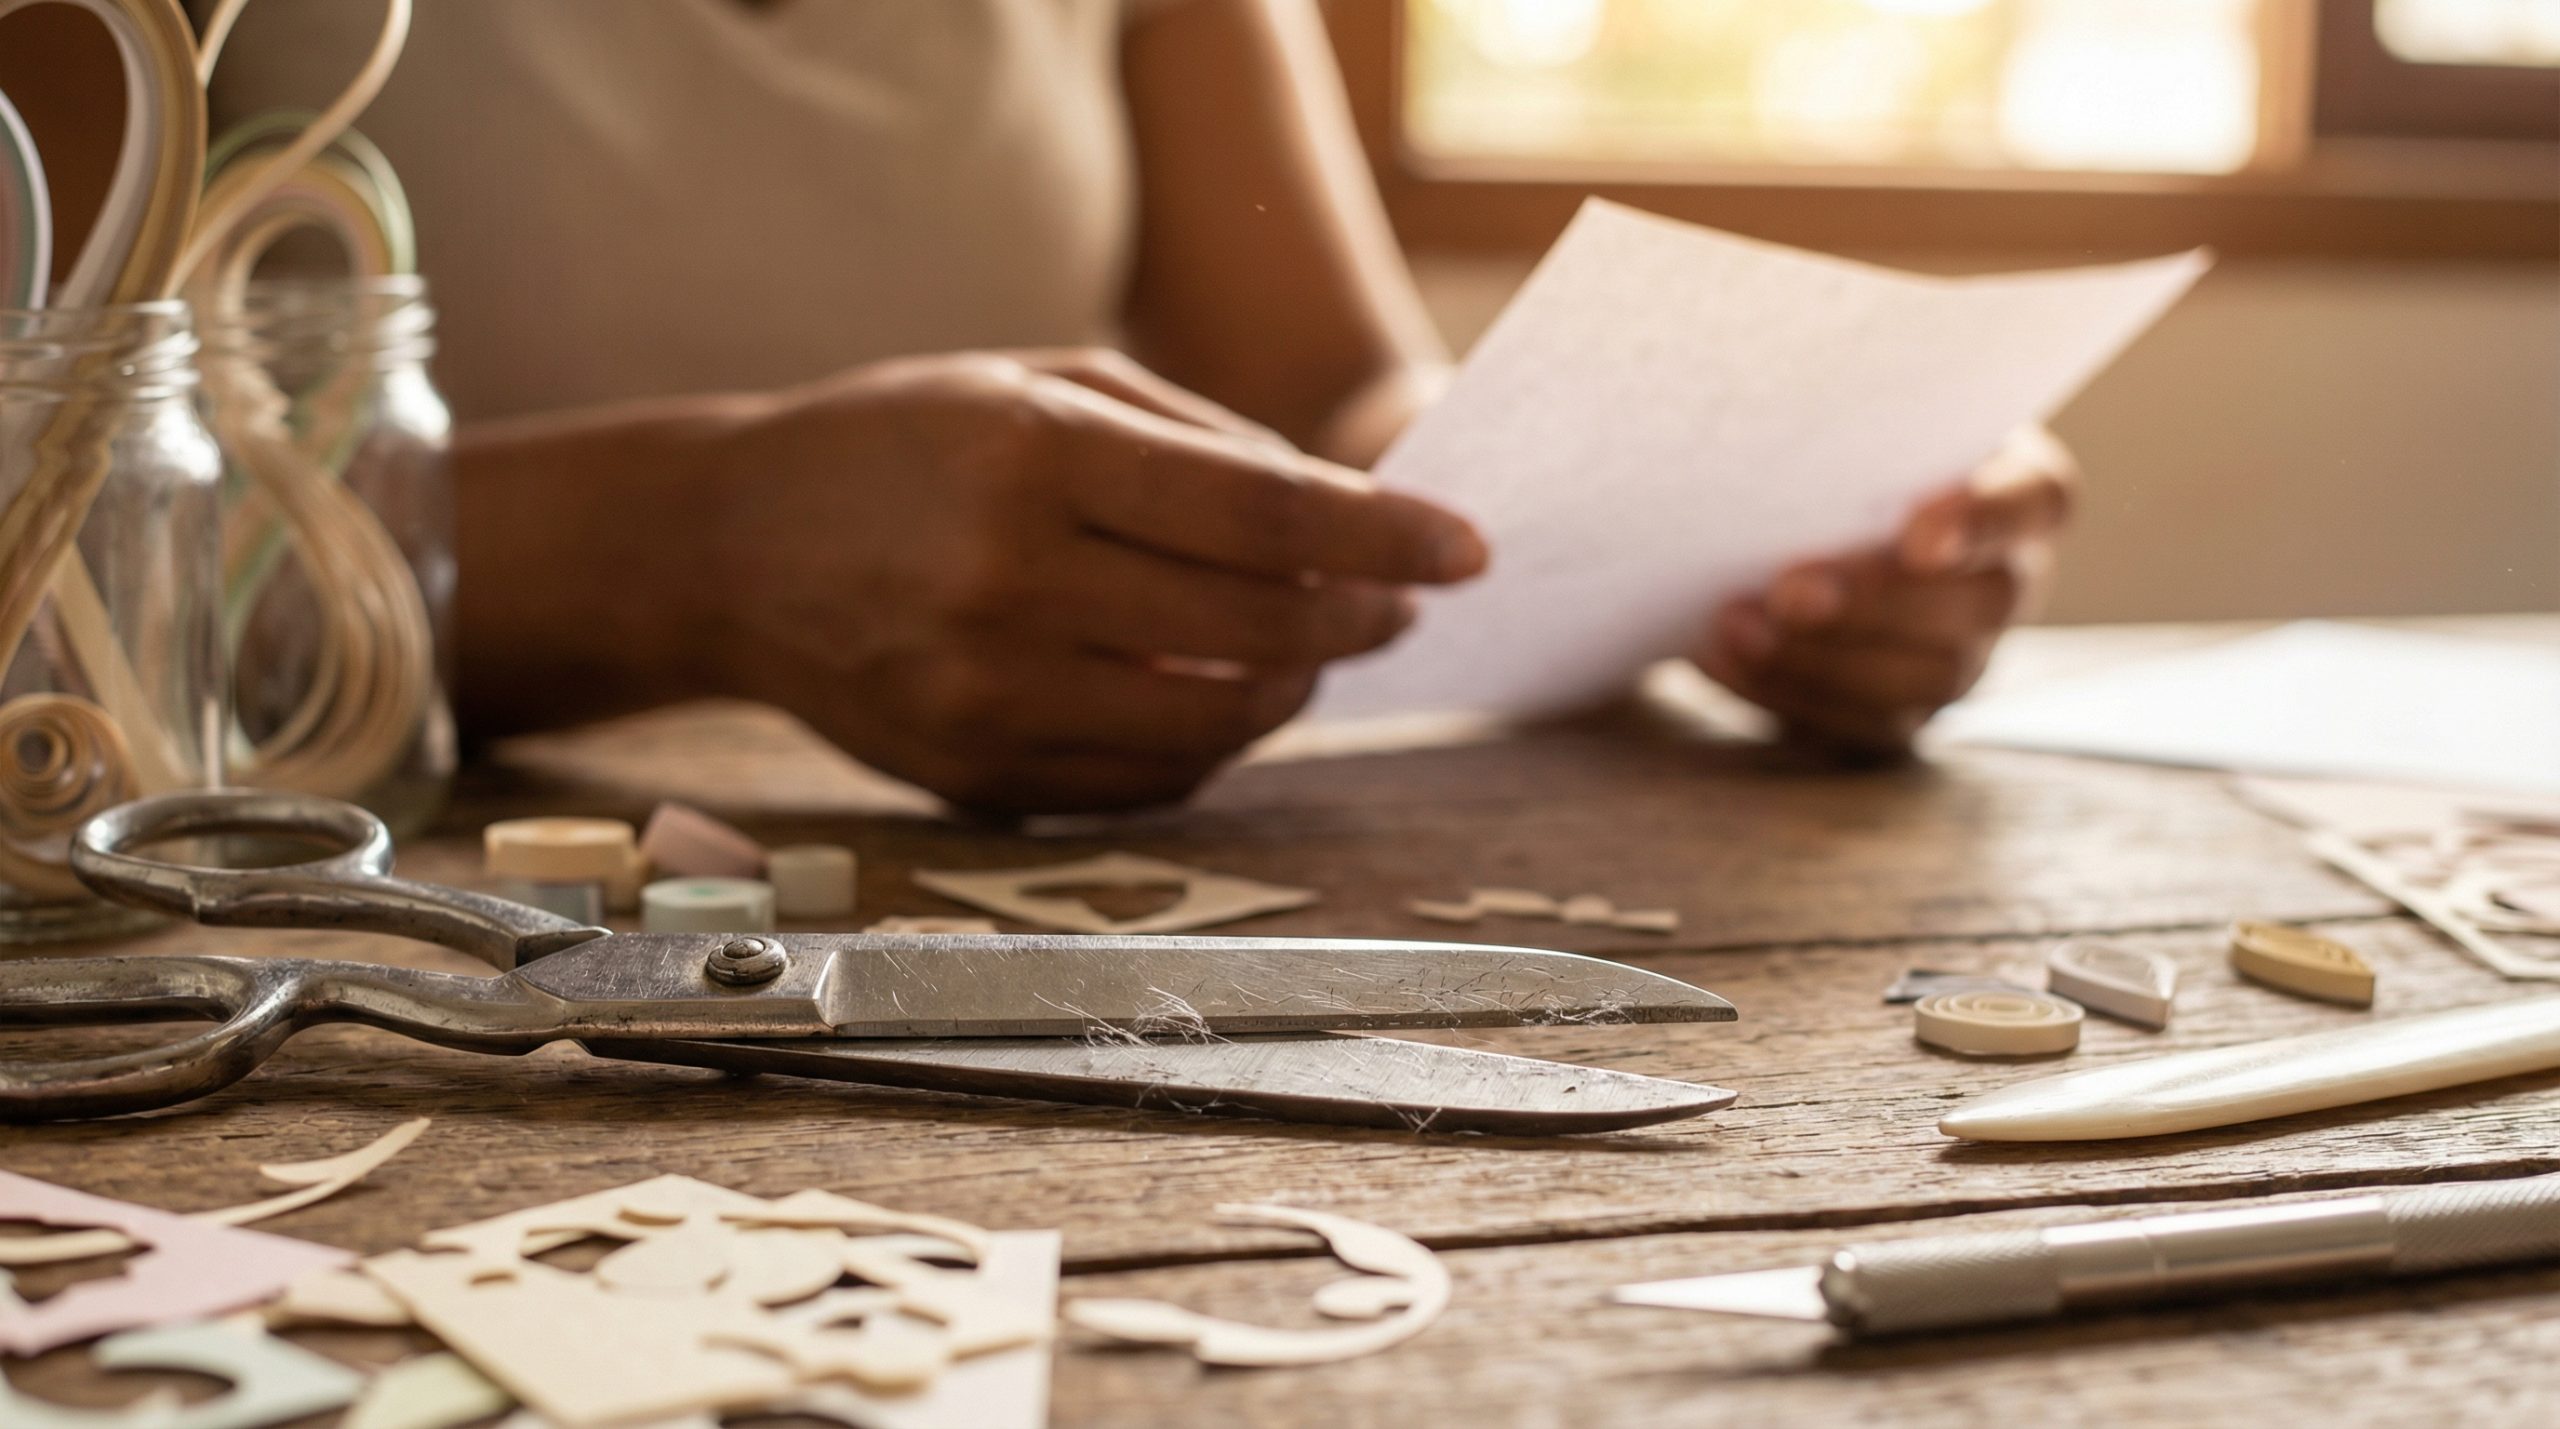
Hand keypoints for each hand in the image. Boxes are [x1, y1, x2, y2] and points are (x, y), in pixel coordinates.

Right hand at [707, 348, 1485, 812]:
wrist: (728, 548)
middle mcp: (1007, 582)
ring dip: (1296, 688)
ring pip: (1214, 721)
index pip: (1261, 514)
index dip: (1384, 536)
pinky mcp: (974, 778)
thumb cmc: (904, 443)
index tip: (1465, 548)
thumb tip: (1345, 516)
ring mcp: (986, 695)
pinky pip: (1149, 782)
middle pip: (1256, 628)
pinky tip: (1221, 695)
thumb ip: (1199, 439)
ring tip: (1311, 647)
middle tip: (1397, 602)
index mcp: (1033, 458)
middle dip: (1359, 618)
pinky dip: (1215, 741)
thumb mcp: (1040, 382)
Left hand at [1691, 428, 2075, 755]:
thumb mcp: (1853, 419)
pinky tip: (1724, 656)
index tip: (1918, 537)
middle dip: (1873, 602)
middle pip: (1972, 605)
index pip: (2034, 503)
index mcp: (2018, 494)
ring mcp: (1961, 659)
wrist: (1795, 520)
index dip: (1983, 522)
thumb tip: (1776, 415)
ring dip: (1821, 656)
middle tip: (1790, 589)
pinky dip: (1786, 691)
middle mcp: (2003, 583)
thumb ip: (1845, 418)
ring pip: (1920, 678)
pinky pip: (1858, 725)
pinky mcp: (1901, 715)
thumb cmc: (1840, 449)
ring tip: (1736, 623)